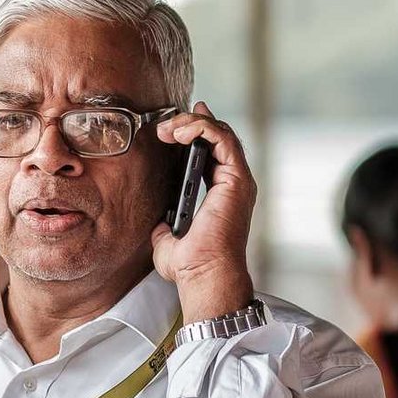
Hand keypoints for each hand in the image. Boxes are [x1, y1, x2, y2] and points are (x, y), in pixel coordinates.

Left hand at [152, 102, 255, 322]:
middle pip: (217, 136)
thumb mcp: (168, 238)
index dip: (195, 131)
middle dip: (189, 123)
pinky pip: (224, 139)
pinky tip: (181, 132)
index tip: (173, 125)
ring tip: (169, 129)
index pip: (212, 151)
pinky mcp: (237, 178)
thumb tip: (160, 220)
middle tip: (165, 128)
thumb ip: (167, 223)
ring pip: (221, 132)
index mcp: (220, 194)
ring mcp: (237, 180)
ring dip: (193, 122)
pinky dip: (203, 128)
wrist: (203, 275)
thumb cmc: (191, 265)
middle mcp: (232, 184)